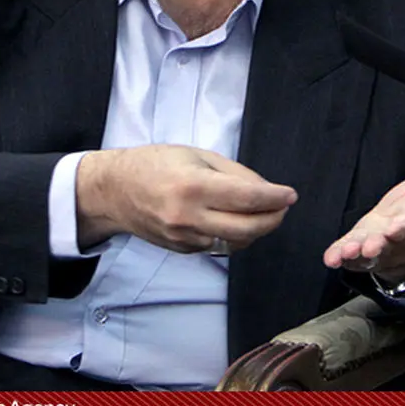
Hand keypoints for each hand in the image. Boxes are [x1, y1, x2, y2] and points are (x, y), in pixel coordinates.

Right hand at [76, 144, 296, 252]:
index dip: (275, 198)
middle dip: (272, 219)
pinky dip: (233, 235)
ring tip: (262, 213)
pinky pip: (218, 246)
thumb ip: (234, 173)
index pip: (247, 198)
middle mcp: (188, 217)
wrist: (114, 191)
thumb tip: (266, 191)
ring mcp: (184, 238)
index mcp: (193, 187)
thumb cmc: (155, 164)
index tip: (290, 194)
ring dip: (256, 230)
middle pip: (247, 229)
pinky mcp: (182, 250)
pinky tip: (233, 220)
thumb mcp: (197, 155)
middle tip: (282, 208)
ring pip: (236, 243)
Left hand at [323, 161, 404, 282]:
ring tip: (346, 253)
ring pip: (365, 254)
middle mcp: (396, 241)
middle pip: (387, 245)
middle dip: (377, 245)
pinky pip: (347, 254)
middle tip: (369, 247)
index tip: (396, 228)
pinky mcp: (358, 247)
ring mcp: (376, 247)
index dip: (404, 229)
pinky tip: (330, 258)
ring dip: (355, 253)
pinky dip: (338, 256)